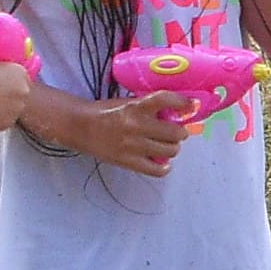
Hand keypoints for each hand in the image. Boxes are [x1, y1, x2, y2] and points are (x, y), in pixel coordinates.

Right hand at [0, 58, 32, 135]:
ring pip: (10, 107)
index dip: (4, 77)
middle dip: (4, 92)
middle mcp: (23, 90)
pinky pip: (2, 119)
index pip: (16, 74)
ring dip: (0, 106)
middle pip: (15, 91)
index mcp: (19, 72)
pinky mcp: (8, 123)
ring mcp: (17, 108)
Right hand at [67, 86, 196, 175]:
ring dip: (173, 148)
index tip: (191, 106)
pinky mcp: (128, 162)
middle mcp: (137, 126)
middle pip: (176, 132)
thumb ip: (149, 106)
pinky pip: (156, 170)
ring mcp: (133, 146)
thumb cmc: (105, 112)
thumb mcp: (127, 102)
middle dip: (180, 132)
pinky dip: (164, 167)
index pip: (166, 100)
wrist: (79, 126)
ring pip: (170, 151)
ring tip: (166, 145)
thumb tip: (177, 110)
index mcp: (136, 107)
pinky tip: (161, 162)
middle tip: (175, 132)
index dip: (183, 103)